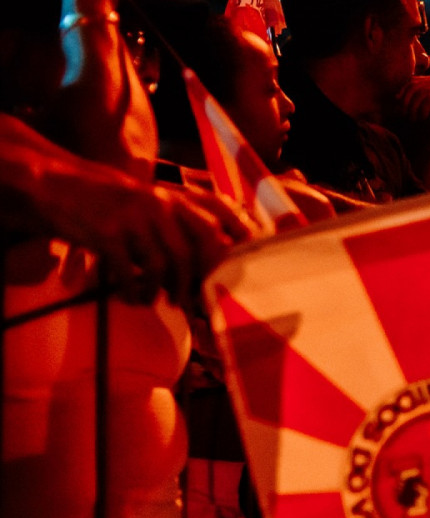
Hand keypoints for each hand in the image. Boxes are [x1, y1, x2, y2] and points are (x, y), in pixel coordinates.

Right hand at [93, 181, 253, 304]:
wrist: (56, 186)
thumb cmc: (113, 205)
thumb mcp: (152, 206)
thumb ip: (182, 227)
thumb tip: (215, 267)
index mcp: (176, 196)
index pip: (224, 211)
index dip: (244, 234)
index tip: (254, 261)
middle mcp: (162, 203)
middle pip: (204, 244)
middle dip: (207, 278)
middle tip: (200, 301)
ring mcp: (136, 216)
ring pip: (168, 265)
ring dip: (168, 291)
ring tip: (163, 301)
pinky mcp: (108, 233)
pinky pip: (130, 274)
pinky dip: (135, 293)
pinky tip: (133, 298)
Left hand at [394, 75, 429, 135]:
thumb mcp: (428, 107)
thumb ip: (416, 100)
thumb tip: (396, 98)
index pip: (412, 81)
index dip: (403, 93)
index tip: (400, 108)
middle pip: (414, 86)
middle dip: (406, 101)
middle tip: (406, 115)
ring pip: (420, 93)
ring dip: (414, 108)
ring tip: (414, 119)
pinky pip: (429, 100)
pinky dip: (423, 110)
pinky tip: (423, 118)